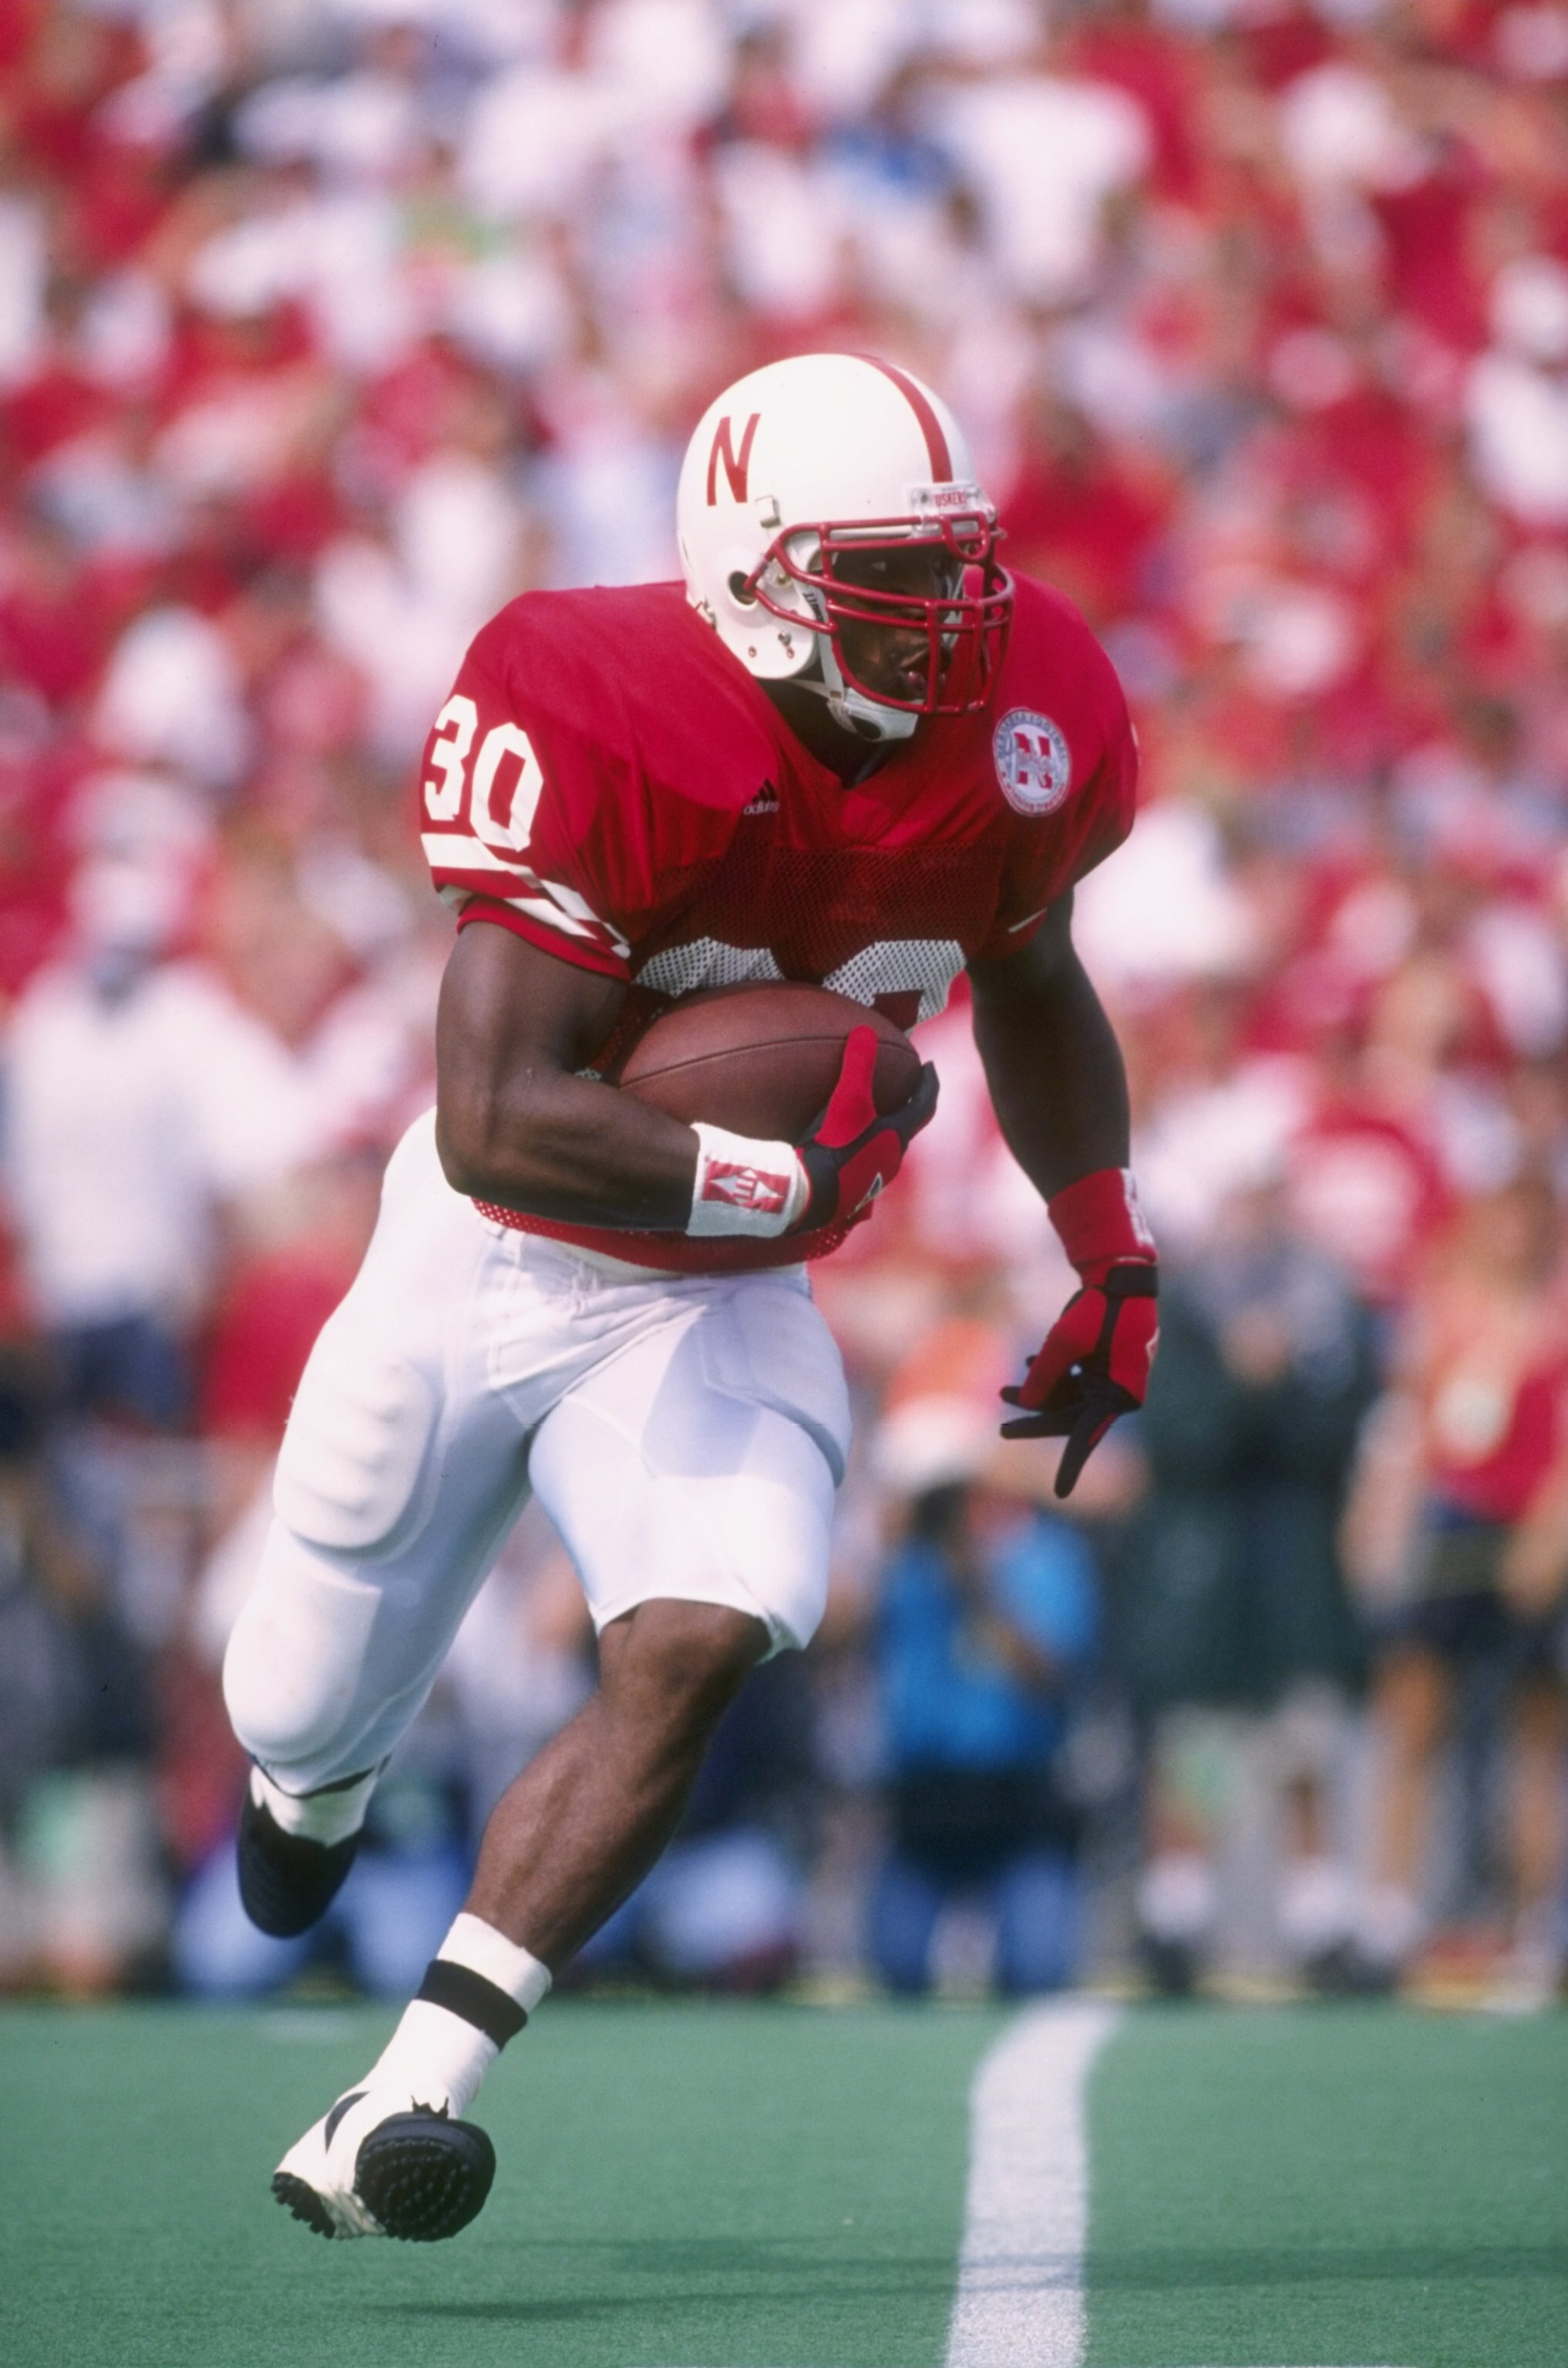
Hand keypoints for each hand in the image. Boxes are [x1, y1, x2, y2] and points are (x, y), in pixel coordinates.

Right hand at [795, 1027, 937, 1229]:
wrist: (810, 1193)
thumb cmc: (834, 1146)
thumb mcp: (846, 1100)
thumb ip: (857, 1065)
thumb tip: (863, 1030)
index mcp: (898, 1136)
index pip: (924, 1104)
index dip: (929, 1083)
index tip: (929, 1066)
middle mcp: (893, 1159)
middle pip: (908, 1127)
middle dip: (908, 1106)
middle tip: (904, 1088)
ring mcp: (874, 1178)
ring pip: (888, 1148)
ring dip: (886, 1129)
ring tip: (876, 1115)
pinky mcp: (854, 1190)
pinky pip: (867, 1162)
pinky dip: (865, 1147)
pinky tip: (848, 1145)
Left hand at [1002, 1265, 1158, 1497]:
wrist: (1118, 1271)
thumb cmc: (1098, 1307)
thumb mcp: (1063, 1342)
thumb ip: (1044, 1375)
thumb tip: (1029, 1403)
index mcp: (1121, 1394)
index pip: (1089, 1436)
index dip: (1072, 1465)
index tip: (1061, 1493)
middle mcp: (1121, 1391)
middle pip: (1071, 1417)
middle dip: (1035, 1419)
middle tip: (1001, 1432)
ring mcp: (1113, 1377)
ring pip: (1068, 1398)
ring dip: (1038, 1393)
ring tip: (1003, 1392)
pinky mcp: (1105, 1363)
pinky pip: (1074, 1380)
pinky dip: (1052, 1374)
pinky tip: (1028, 1361)